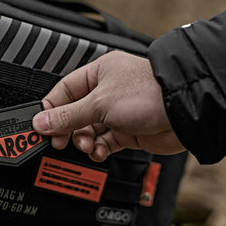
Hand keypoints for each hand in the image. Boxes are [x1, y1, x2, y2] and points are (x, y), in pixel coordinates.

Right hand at [32, 50, 184, 161]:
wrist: (185, 111)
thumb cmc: (149, 93)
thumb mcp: (100, 103)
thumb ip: (68, 115)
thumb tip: (41, 121)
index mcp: (97, 74)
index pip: (63, 92)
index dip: (50, 110)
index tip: (40, 126)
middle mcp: (106, 93)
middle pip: (74, 114)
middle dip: (67, 130)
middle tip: (60, 141)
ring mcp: (116, 113)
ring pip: (88, 131)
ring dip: (83, 141)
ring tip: (86, 145)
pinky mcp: (126, 131)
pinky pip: (104, 143)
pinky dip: (98, 149)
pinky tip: (98, 151)